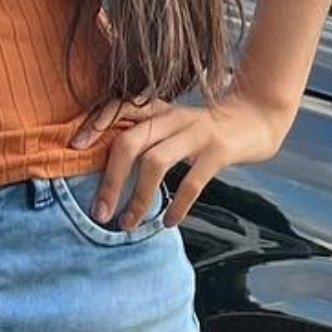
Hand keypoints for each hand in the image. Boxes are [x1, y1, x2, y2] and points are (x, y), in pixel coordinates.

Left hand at [70, 82, 291, 229]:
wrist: (256, 119)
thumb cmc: (204, 129)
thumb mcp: (173, 123)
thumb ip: (145, 134)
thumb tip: (106, 165)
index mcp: (159, 108)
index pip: (119, 107)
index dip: (95, 124)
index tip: (75, 148)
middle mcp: (173, 116)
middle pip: (130, 141)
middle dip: (111, 180)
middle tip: (99, 212)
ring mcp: (197, 132)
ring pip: (156, 162)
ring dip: (138, 198)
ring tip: (129, 224)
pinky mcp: (218, 151)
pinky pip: (192, 182)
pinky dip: (177, 205)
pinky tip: (168, 222)